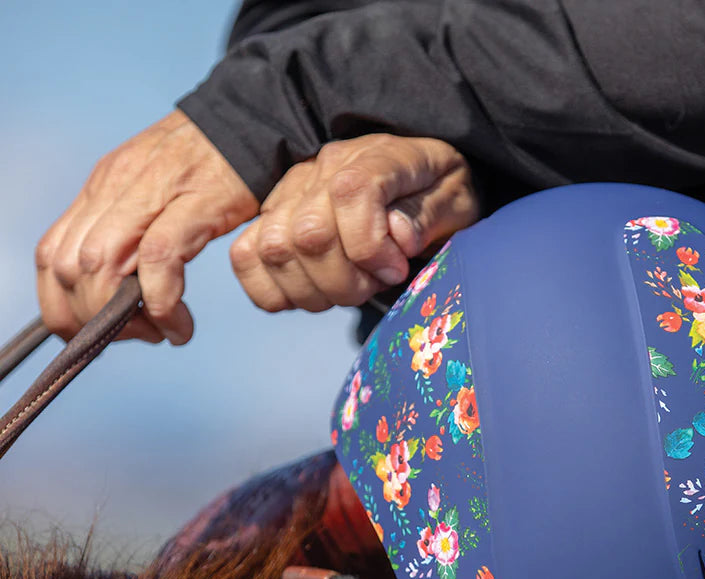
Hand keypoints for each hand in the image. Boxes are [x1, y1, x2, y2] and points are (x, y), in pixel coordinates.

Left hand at [36, 109, 258, 344]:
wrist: (254, 120)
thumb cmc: (215, 166)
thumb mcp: (157, 193)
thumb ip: (132, 230)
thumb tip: (119, 285)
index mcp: (103, 189)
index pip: (51, 256)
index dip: (63, 306)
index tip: (101, 331)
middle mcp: (115, 189)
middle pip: (69, 267)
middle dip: (94, 318)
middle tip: (139, 334)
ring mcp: (151, 193)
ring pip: (101, 265)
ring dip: (125, 316)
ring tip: (160, 330)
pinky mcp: (192, 203)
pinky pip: (157, 259)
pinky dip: (162, 303)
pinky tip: (181, 324)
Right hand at [229, 134, 479, 311]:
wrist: (421, 180)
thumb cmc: (440, 193)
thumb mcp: (456, 199)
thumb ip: (429, 214)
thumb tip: (397, 235)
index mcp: (374, 157)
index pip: (351, 194)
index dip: (371, 247)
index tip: (396, 269)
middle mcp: (322, 169)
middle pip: (307, 234)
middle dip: (345, 281)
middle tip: (375, 285)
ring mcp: (290, 193)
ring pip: (273, 250)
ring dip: (315, 290)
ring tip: (349, 289)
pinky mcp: (271, 219)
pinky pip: (245, 258)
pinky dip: (275, 291)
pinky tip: (314, 292)